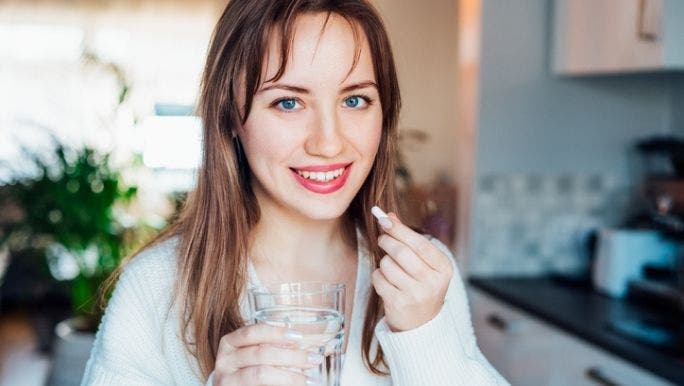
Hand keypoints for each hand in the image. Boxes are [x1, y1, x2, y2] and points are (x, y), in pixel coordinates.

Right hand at [212, 324, 321, 385]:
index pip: (251, 333)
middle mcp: (225, 361)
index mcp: (229, 343)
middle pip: (260, 354)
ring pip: (260, 374)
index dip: (276, 333)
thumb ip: (273, 346)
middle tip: (313, 359)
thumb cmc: (249, 368)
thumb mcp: (255, 353)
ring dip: (290, 376)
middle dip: (291, 356)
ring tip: (309, 380)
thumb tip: (306, 345)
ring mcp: (227, 380)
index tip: (298, 337)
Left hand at [372, 212, 453, 331]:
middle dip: (387, 241)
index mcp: (443, 268)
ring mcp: (415, 295)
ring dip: (383, 261)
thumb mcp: (424, 262)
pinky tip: (386, 280)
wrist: (422, 323)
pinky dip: (378, 275)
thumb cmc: (422, 285)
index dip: (400, 230)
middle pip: (402, 253)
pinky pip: (379, 279)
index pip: (420, 243)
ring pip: (387, 265)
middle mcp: (432, 282)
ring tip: (390, 267)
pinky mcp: (398, 304)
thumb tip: (389, 215)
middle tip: (382, 238)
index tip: (385, 220)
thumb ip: (409, 238)